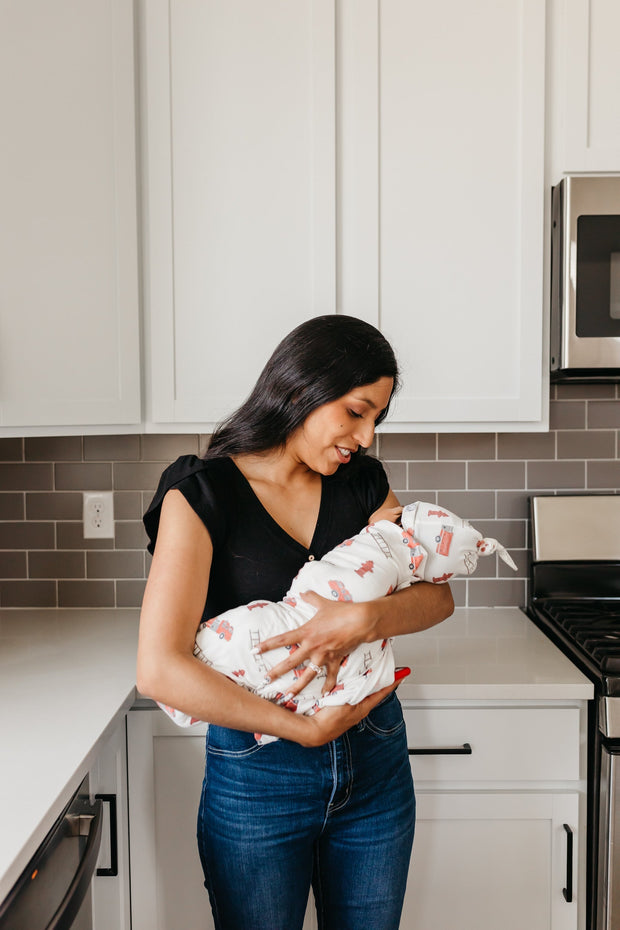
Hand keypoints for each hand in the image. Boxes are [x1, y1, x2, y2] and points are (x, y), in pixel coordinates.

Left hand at [257, 590, 374, 696]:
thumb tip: (303, 591)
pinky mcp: (335, 660)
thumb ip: (311, 598)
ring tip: (288, 696)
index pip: (282, 639)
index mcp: (306, 632)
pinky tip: (323, 694)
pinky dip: (327, 686)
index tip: (255, 651)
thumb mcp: (323, 603)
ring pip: (307, 675)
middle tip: (265, 681)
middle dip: (277, 672)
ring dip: (297, 687)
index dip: (267, 645)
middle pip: (290, 662)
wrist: (360, 621)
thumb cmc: (341, 611)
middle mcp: (312, 646)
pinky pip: (330, 676)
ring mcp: (323, 656)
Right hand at [294, 680, 399, 746]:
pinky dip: (354, 688)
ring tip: (367, 672)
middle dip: (380, 680)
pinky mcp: (340, 711)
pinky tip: (347, 682)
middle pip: (374, 692)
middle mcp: (359, 710)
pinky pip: (351, 697)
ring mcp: (350, 711)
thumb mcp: (347, 701)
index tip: (403, 673)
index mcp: (363, 707)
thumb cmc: (330, 719)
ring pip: (362, 693)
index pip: (382, 691)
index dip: (393, 681)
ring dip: (366, 684)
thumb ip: (357, 690)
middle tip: (387, 669)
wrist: (314, 730)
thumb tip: (368, 680)